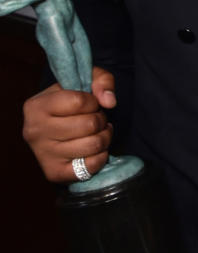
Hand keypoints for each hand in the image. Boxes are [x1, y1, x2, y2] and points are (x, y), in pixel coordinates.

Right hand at [22, 67, 115, 182]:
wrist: (56, 129)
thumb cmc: (71, 103)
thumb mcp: (84, 81)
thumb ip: (101, 80)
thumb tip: (109, 101)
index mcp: (35, 106)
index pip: (79, 101)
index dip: (93, 102)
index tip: (90, 104)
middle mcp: (34, 131)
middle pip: (88, 124)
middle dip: (101, 120)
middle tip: (96, 120)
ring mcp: (43, 154)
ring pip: (92, 144)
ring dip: (104, 137)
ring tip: (98, 132)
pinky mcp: (54, 172)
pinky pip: (90, 166)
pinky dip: (101, 157)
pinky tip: (95, 150)